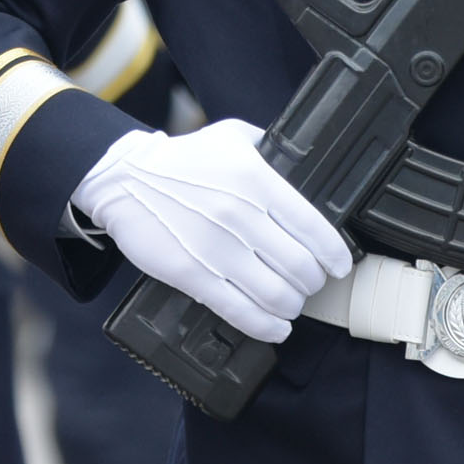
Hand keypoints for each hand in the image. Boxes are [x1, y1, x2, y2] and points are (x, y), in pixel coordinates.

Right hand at [78, 122, 354, 344]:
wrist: (124, 179)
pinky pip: (241, 312)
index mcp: (256, 181)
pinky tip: (276, 327)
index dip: (335, 255)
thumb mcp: (232, 136)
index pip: (314, 229)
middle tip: (310, 283)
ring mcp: (216, 249)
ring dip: (292, 306)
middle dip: (312, 282)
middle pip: (300, 268)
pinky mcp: (192, 275)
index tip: (339, 266)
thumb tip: (305, 166)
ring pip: (276, 295)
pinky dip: (266, 327)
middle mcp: (241, 216)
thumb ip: (271, 149)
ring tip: (291, 303)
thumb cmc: (180, 159)